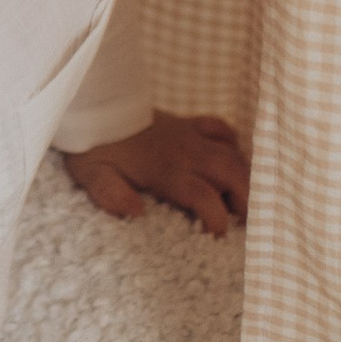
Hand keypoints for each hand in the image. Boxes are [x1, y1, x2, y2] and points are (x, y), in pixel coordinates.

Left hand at [62, 109, 247, 238]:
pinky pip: (221, 128)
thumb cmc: (91, 146)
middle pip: (231, 172)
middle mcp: (184, 150)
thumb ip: (110, 194)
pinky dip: (233, 145)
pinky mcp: (187, 122)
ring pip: (232, 152)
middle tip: (249, 222)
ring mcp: (189, 133)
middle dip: (247, 198)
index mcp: (164, 169)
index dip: (216, 218)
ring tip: (247, 200)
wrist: (92, 105)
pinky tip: (234, 161)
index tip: (219, 236)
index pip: (203, 195)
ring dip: (246, 176)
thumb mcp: (91, 175)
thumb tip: (136, 213)